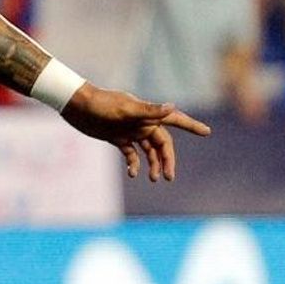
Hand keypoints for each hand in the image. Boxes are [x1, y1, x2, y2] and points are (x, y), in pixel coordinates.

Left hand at [60, 82, 211, 181]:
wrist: (77, 106)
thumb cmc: (101, 105)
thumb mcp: (125, 109)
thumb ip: (149, 110)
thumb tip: (173, 107)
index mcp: (148, 114)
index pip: (175, 119)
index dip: (191, 125)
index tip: (207, 132)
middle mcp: (142, 122)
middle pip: (162, 143)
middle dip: (168, 160)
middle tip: (169, 177)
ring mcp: (130, 131)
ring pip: (149, 151)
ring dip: (153, 164)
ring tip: (152, 178)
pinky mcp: (118, 138)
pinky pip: (132, 154)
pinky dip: (134, 164)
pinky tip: (133, 174)